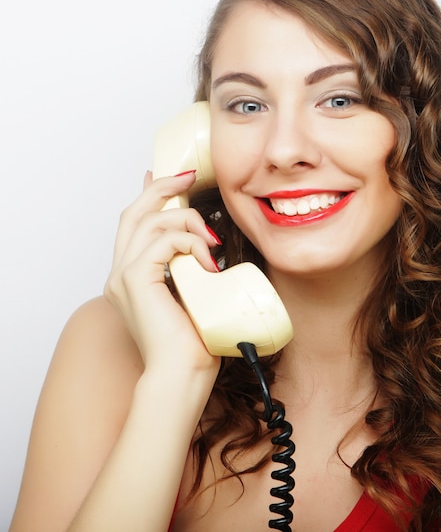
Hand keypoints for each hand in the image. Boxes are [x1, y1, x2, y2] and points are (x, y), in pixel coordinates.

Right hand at [104, 170, 220, 376]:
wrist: (182, 373)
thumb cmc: (193, 341)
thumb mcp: (195, 292)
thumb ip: (192, 267)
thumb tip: (208, 246)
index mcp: (131, 277)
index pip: (135, 224)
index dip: (150, 195)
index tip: (168, 177)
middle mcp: (120, 274)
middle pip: (134, 213)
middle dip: (163, 189)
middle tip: (189, 177)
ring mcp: (122, 277)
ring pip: (151, 222)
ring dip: (188, 222)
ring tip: (211, 242)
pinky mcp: (134, 281)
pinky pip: (162, 242)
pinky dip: (189, 242)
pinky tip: (207, 260)